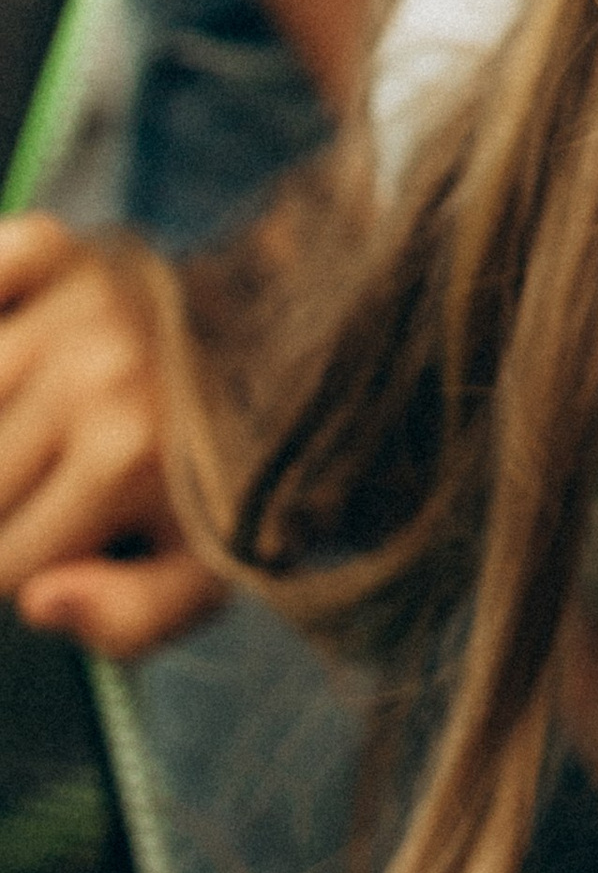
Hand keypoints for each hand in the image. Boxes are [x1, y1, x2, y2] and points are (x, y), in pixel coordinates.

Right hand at [0, 214, 224, 655]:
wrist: (293, 358)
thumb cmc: (229, 472)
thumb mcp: (205, 574)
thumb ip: (128, 619)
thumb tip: (38, 600)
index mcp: (123, 455)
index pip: (2, 560)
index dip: (19, 570)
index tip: (52, 548)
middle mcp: (95, 370)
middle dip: (4, 506)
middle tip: (49, 489)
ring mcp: (76, 303)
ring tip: (36, 436)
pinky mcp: (65, 253)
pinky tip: (20, 351)